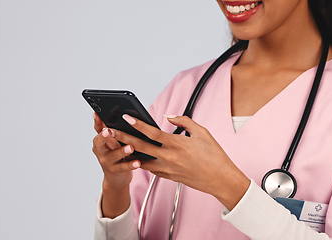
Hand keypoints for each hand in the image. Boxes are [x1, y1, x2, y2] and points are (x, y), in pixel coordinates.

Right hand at [92, 112, 140, 190]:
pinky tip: (137, 162)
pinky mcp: (114, 171)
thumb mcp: (114, 142)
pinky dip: (130, 164)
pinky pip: (123, 167)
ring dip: (121, 151)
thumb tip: (125, 114)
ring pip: (113, 155)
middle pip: (100, 142)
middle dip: (104, 136)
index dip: (96, 121)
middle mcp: (100, 150)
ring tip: (130, 147)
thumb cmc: (118, 155)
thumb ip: (116, 131)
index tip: (97, 114)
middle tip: (109, 130)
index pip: (97, 129)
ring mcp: (106, 161)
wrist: (116, 178)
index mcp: (100, 141)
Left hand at [103, 114, 250, 209]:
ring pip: (142, 160)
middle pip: (140, 146)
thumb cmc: (214, 155)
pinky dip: (144, 162)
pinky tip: (139, 157)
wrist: (220, 179)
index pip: (151, 132)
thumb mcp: (202, 132)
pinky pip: (152, 169)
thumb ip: (184, 121)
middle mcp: (169, 157)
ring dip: (130, 152)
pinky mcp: (169, 177)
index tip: (126, 117)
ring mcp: (167, 169)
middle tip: (111, 131)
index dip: (137, 124)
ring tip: (120, 145)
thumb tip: (169, 117)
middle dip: (123, 138)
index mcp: (177, 144)